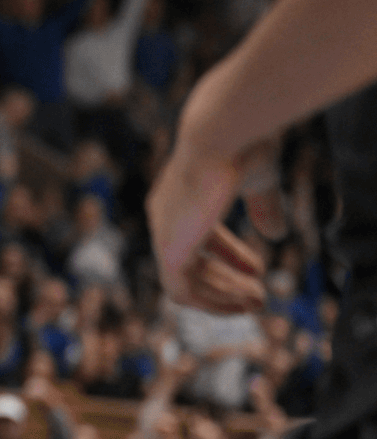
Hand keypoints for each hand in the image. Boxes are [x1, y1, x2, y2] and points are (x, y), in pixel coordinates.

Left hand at [148, 133, 276, 313]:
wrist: (223, 134)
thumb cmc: (242, 146)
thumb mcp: (259, 180)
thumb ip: (264, 208)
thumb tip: (275, 235)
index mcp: (180, 195)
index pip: (198, 235)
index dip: (229, 256)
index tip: (258, 271)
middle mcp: (165, 216)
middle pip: (190, 261)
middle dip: (226, 281)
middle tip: (259, 297)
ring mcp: (163, 233)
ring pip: (185, 281)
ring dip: (221, 296)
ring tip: (256, 304)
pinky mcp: (169, 249)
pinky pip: (181, 290)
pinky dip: (210, 301)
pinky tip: (240, 303)